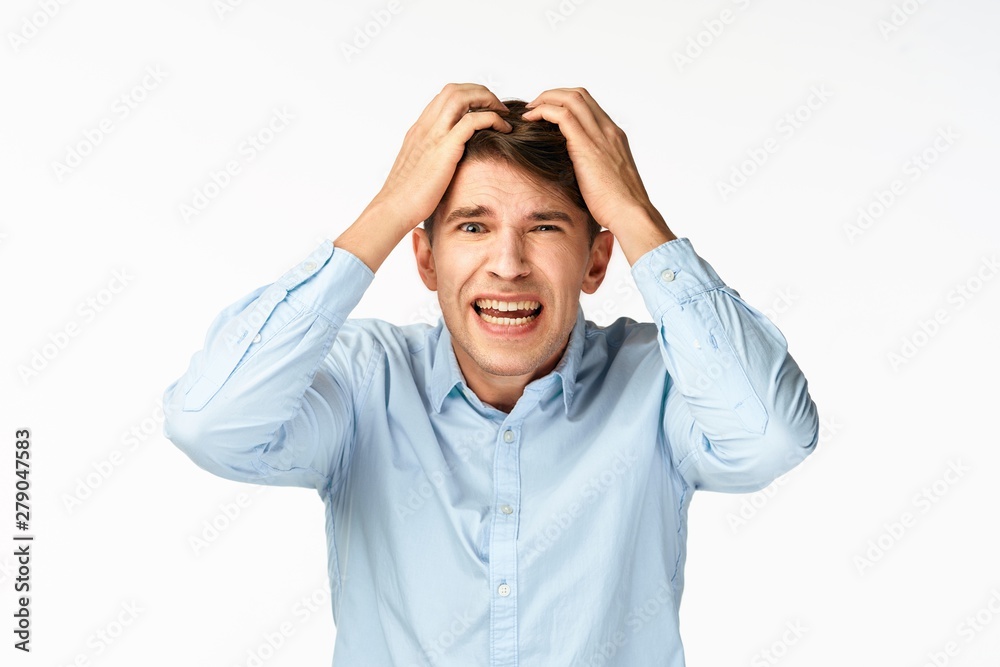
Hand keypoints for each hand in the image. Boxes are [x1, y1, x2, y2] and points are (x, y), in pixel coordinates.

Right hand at [372, 83, 511, 230]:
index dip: (468, 96)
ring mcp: (435, 134)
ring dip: (487, 99)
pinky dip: (492, 118)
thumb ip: (431, 158)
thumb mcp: (418, 168)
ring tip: (503, 114)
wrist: (393, 208)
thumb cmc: (405, 196)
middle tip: (497, 108)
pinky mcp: (445, 148)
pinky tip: (504, 128)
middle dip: (480, 92)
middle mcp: (426, 126)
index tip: (484, 109)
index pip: (444, 98)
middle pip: (454, 90)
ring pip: (462, 96)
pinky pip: (472, 120)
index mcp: (420, 129)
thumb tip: (447, 163)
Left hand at [521, 88, 674, 263]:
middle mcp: (608, 130)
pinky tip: (530, 121)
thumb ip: (592, 167)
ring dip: (545, 99)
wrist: (630, 213)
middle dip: (552, 95)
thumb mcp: (606, 179)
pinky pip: (562, 115)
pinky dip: (543, 111)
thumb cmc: (618, 206)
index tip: (547, 113)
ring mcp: (600, 135)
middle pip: (579, 94)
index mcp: (614, 137)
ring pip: (570, 98)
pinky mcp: (586, 145)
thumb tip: (575, 173)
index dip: (564, 102)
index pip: (588, 105)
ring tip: (529, 112)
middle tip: (534, 108)